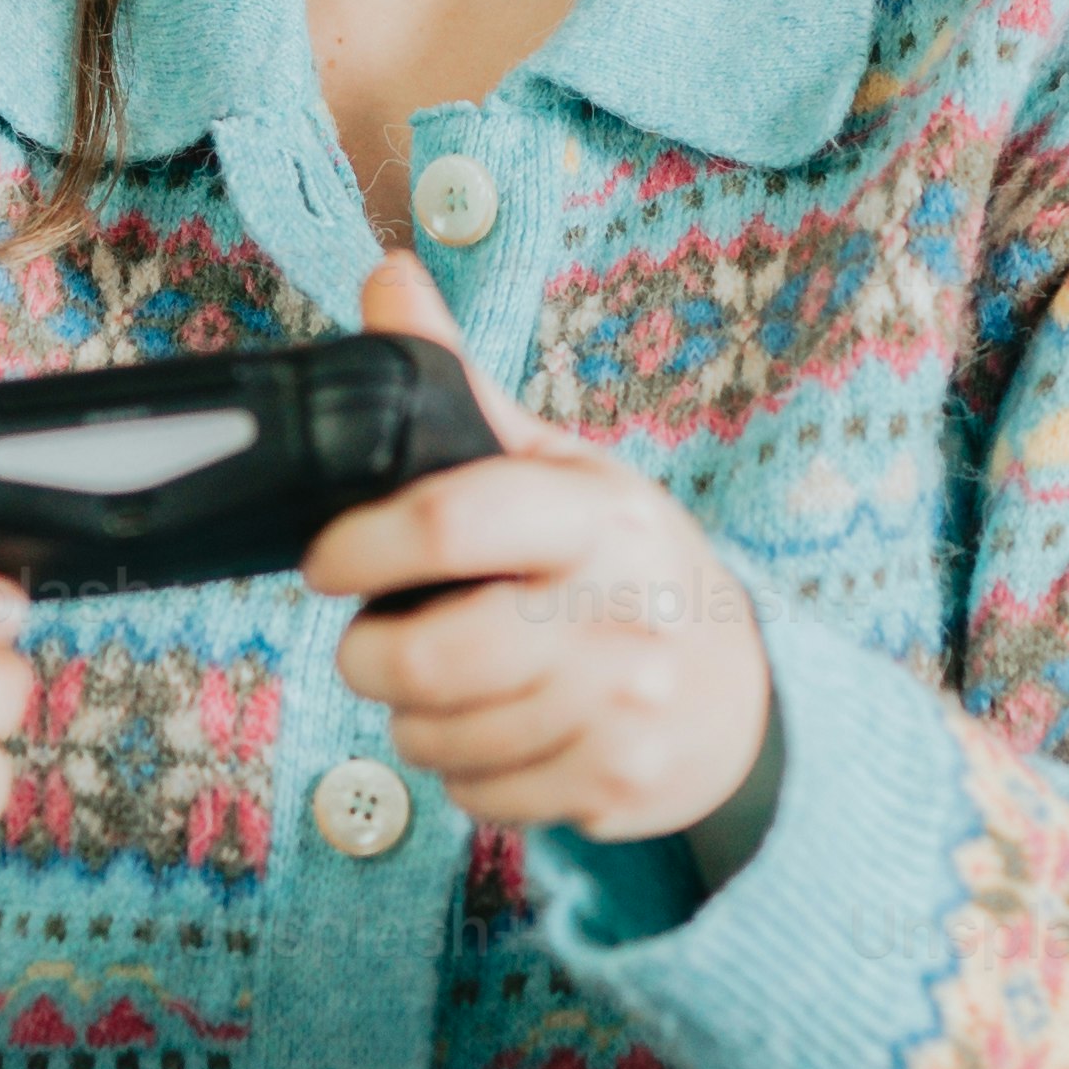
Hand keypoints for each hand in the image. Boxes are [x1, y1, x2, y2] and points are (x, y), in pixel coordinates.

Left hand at [307, 253, 770, 847]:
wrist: (742, 695)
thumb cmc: (626, 567)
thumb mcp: (564, 470)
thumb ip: (463, 392)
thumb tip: (384, 274)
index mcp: (594, 516)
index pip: (453, 521)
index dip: (362, 545)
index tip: (325, 559)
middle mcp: (616, 614)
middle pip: (430, 656)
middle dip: (369, 653)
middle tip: (373, 637)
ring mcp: (620, 710)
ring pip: (436, 736)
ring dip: (411, 716)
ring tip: (447, 681)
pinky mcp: (613, 787)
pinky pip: (474, 794)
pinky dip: (460, 769)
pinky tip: (497, 730)